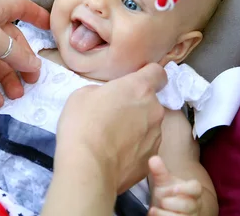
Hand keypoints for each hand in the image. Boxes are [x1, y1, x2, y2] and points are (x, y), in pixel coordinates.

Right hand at [55, 63, 166, 192]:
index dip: (147, 75)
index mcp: (138, 88)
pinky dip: (133, 147)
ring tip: (111, 137)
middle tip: (112, 114)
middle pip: (150, 102)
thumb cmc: (82, 124)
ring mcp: (156, 136)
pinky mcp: (151, 159)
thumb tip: (109, 99)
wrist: (87, 167)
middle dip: (135, 105)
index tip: (136, 81)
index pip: (157, 73)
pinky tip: (114, 153)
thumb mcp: (82, 94)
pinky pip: (144, 147)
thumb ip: (103, 91)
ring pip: (148, 125)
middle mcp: (154, 110)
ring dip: (135, 127)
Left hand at [148, 156, 202, 215]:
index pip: (195, 188)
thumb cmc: (169, 193)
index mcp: (192, 191)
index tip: (173, 189)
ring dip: (167, 215)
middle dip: (173, 203)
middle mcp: (194, 205)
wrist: (172, 209)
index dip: (186, 189)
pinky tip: (153, 215)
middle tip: (162, 200)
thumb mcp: (164, 182)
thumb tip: (153, 158)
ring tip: (153, 210)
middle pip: (189, 205)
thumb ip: (159, 171)